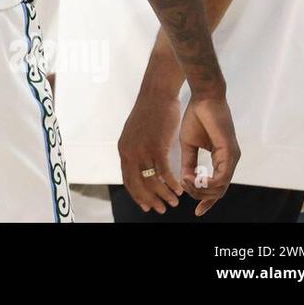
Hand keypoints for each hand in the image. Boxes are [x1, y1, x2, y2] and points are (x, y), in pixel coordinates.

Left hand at [117, 88, 184, 213]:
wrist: (156, 95)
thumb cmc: (151, 112)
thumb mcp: (137, 134)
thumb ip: (137, 150)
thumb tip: (141, 165)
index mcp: (124, 149)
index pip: (128, 179)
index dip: (137, 195)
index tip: (146, 205)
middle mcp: (129, 152)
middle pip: (138, 185)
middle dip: (150, 200)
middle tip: (161, 209)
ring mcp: (142, 150)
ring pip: (152, 181)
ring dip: (163, 194)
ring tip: (173, 202)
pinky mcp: (156, 147)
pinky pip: (164, 172)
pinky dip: (172, 183)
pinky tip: (179, 188)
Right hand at [179, 92, 239, 215]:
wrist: (203, 97)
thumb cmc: (196, 117)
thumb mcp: (189, 144)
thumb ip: (189, 163)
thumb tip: (187, 180)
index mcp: (221, 159)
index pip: (217, 187)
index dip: (207, 201)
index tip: (197, 211)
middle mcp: (230, 161)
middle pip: (218, 191)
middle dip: (199, 195)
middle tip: (183, 186)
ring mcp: (232, 157)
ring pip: (220, 187)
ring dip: (201, 189)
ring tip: (186, 181)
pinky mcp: (230, 152)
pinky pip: (222, 177)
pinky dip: (207, 182)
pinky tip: (194, 178)